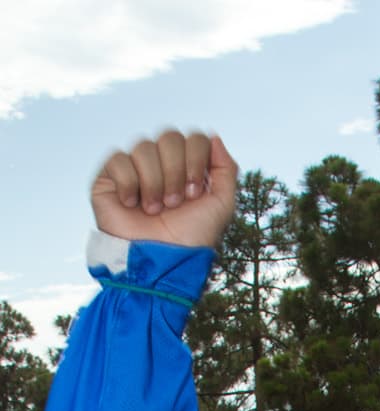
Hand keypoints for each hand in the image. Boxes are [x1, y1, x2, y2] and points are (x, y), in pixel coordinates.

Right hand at [91, 130, 237, 248]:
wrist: (160, 261)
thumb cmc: (190, 239)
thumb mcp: (221, 207)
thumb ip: (226, 170)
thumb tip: (214, 136)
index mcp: (187, 167)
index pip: (194, 138)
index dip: (196, 161)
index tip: (193, 193)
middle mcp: (161, 164)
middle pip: (170, 136)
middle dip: (176, 171)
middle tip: (174, 203)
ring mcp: (135, 168)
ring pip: (144, 146)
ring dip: (154, 182)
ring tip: (153, 209)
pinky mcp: (109, 177)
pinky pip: (119, 159)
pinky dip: (129, 184)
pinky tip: (131, 204)